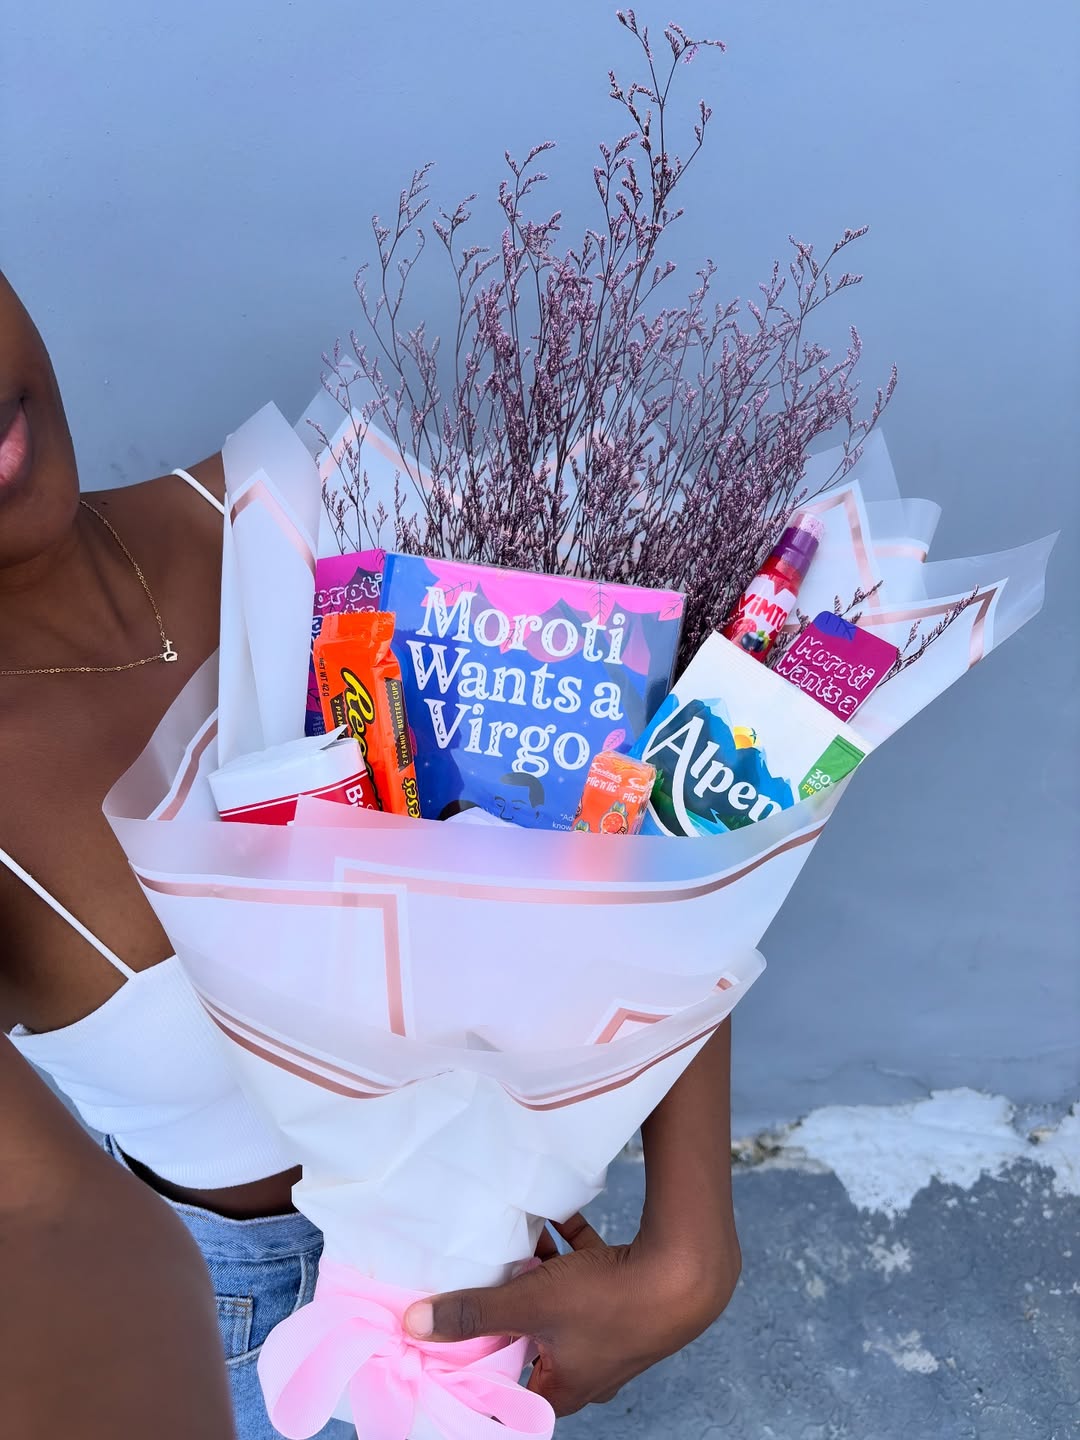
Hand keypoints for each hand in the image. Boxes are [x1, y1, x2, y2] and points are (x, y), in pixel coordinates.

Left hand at [404, 1213, 738, 1416]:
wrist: (688, 1271)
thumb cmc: (612, 1302)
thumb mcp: (532, 1304)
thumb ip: (473, 1311)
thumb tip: (414, 1324)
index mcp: (565, 1386)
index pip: (508, 1381)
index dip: (478, 1355)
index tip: (451, 1326)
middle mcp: (589, 1366)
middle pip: (531, 1335)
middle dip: (506, 1303)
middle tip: (477, 1275)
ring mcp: (611, 1330)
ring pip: (558, 1300)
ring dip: (537, 1270)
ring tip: (511, 1240)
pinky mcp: (628, 1293)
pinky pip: (587, 1269)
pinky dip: (568, 1247)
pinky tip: (552, 1215)